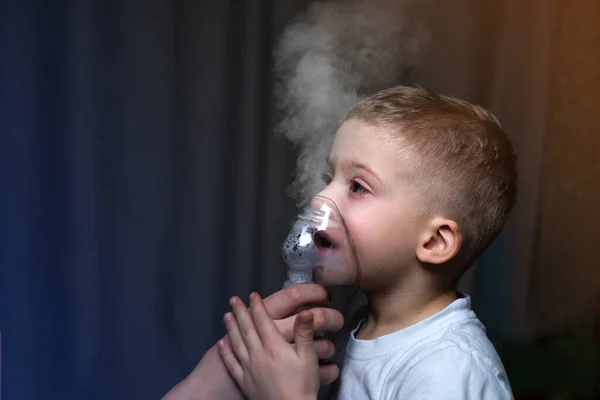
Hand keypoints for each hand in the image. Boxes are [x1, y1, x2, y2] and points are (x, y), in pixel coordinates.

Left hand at [161, 284, 341, 399]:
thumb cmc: (302, 386)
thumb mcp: (309, 358)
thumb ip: (305, 333)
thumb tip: (306, 312)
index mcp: (274, 346)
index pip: (263, 321)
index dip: (258, 306)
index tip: (253, 295)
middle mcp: (258, 354)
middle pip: (246, 329)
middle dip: (240, 312)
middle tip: (234, 300)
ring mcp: (249, 368)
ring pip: (237, 343)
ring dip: (231, 328)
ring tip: (226, 316)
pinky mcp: (245, 381)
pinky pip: (232, 363)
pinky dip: (225, 352)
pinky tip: (221, 344)